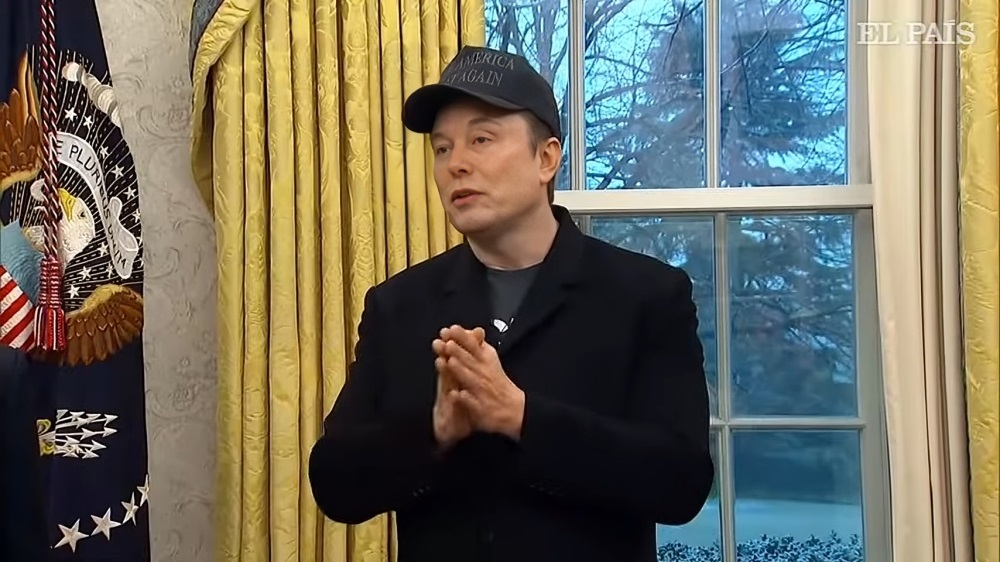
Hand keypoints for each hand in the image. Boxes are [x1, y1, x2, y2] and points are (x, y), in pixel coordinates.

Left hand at [435, 325, 525, 440]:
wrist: (514, 409)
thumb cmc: (497, 383)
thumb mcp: (490, 359)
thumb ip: (478, 345)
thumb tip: (472, 330)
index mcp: (486, 360)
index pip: (473, 345)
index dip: (463, 337)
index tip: (452, 329)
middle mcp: (484, 373)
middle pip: (470, 361)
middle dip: (459, 352)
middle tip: (447, 343)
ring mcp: (482, 391)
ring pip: (470, 379)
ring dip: (461, 370)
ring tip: (450, 362)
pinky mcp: (481, 408)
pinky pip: (472, 403)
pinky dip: (465, 399)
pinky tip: (457, 394)